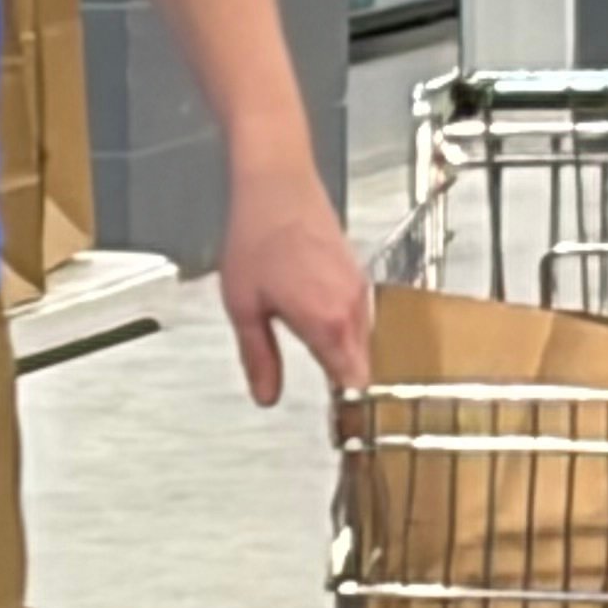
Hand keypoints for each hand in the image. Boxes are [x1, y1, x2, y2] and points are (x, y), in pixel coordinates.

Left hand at [220, 150, 370, 404]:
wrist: (277, 183)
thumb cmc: (257, 237)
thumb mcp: (244, 306)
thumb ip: (259, 357)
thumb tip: (267, 397)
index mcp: (328, 322)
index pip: (354, 383)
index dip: (347, 409)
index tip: (337, 425)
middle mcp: (353, 309)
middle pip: (363, 366)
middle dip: (346, 385)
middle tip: (327, 404)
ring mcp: (359, 291)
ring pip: (363, 342)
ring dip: (344, 355)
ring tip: (319, 365)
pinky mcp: (357, 276)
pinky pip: (359, 318)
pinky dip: (344, 331)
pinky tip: (317, 326)